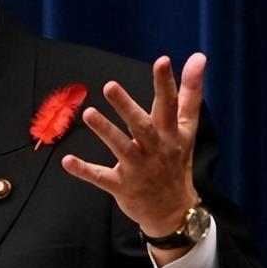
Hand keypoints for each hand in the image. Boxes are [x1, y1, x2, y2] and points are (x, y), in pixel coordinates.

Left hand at [61, 54, 205, 263]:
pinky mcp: (122, 186)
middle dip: (127, 106)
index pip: (170, 104)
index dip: (167, 83)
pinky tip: (67, 161)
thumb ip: (189, 94)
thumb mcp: (187, 129)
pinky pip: (100, 177)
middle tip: (110, 86)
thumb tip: (199, 56)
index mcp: (171, 134)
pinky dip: (84, 170)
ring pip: (121, 147)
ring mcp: (138, 168)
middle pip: (142, 125)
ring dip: (105, 130)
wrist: (174, 211)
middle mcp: (156, 149)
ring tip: (88, 113)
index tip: (163, 60)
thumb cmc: (176, 161)